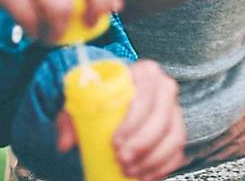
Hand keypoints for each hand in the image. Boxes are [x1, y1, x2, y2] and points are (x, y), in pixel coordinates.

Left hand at [57, 60, 185, 180]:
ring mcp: (174, 110)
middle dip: (143, 143)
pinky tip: (144, 177)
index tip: (114, 142)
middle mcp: (164, 88)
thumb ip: (69, 122)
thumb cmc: (98, 101)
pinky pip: (177, 151)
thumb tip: (66, 144)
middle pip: (163, 117)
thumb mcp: (79, 105)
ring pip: (174, 136)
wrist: (113, 102)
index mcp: (144, 73)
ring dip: (153, 158)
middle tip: (121, 160)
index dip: (133, 121)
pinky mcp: (177, 130)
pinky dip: (163, 167)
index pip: (146, 95)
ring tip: (129, 170)